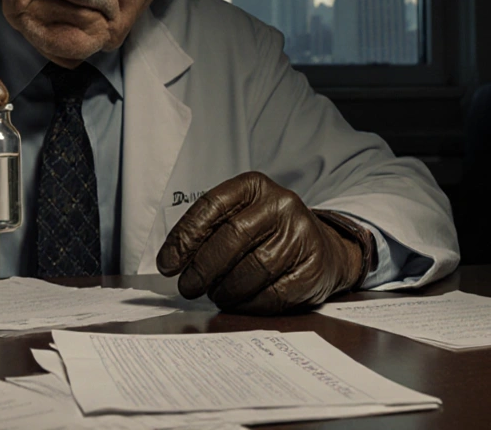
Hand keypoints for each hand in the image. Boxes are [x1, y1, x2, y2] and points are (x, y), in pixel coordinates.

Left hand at [156, 171, 373, 314]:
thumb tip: (173, 263)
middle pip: (231, 238)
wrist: (324, 249)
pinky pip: (272, 294)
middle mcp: (280, 204)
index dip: (184, 237)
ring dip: (225, 290)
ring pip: (251, 270)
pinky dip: (249, 304)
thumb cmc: (268, 234)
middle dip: (202, 268)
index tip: (167, 264)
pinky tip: (240, 303)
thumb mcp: (240, 217)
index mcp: (254, 186)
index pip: (211, 206)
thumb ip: (209, 232)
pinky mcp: (313, 268)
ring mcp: (301, 235)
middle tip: (187, 287)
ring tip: (216, 295)